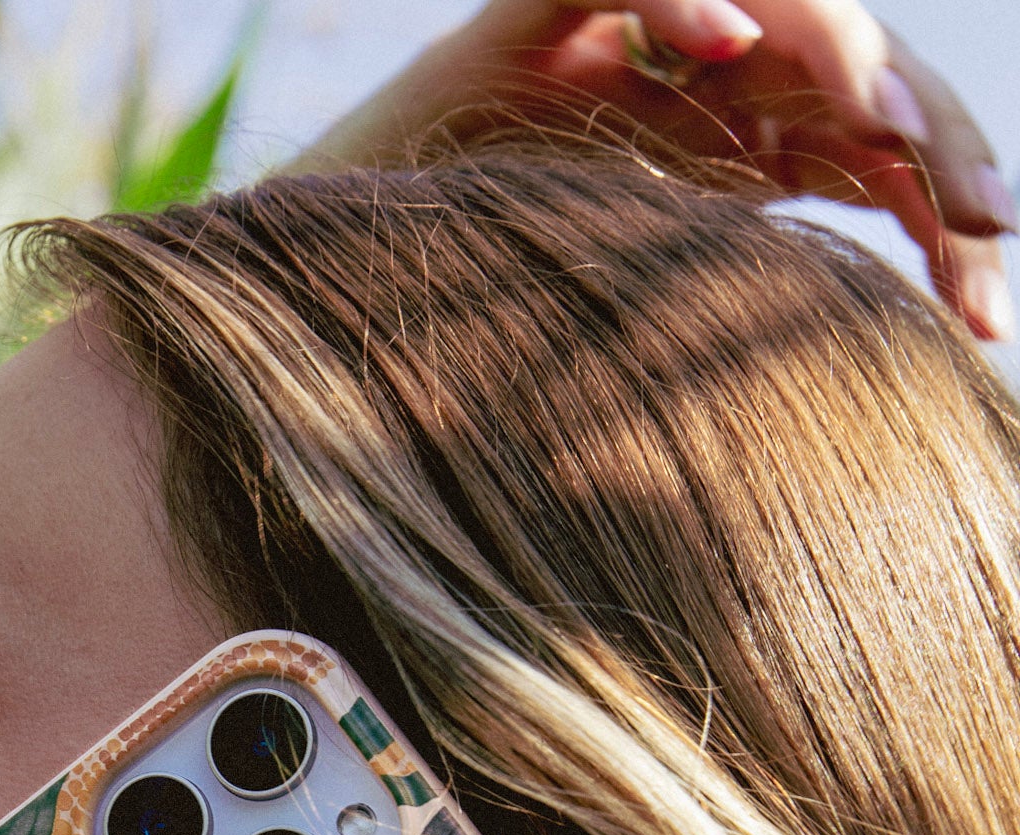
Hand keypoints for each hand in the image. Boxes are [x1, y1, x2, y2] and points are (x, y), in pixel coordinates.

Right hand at [293, 0, 1014, 341]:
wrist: (320, 305)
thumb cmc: (462, 337)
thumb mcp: (637, 326)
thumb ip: (731, 309)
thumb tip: (879, 361)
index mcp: (729, 156)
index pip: (868, 157)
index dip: (939, 215)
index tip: (986, 312)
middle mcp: (695, 90)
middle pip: (852, 83)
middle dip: (933, 146)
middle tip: (989, 228)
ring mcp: (628, 42)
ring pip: (776, 10)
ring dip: (843, 59)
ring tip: (882, 125)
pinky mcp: (541, 8)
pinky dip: (683, 2)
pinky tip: (726, 53)